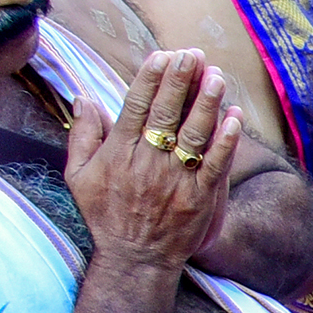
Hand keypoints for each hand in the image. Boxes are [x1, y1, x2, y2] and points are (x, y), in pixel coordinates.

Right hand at [69, 48, 242, 271]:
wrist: (135, 259)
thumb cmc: (104, 214)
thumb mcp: (78, 176)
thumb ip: (81, 135)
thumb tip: (82, 97)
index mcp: (118, 152)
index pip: (136, 106)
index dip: (151, 79)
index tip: (162, 55)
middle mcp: (147, 162)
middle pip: (166, 114)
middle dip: (180, 81)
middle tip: (193, 54)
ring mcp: (175, 180)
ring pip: (193, 135)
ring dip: (206, 104)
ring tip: (216, 76)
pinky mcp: (199, 199)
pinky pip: (215, 166)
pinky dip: (226, 142)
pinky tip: (235, 118)